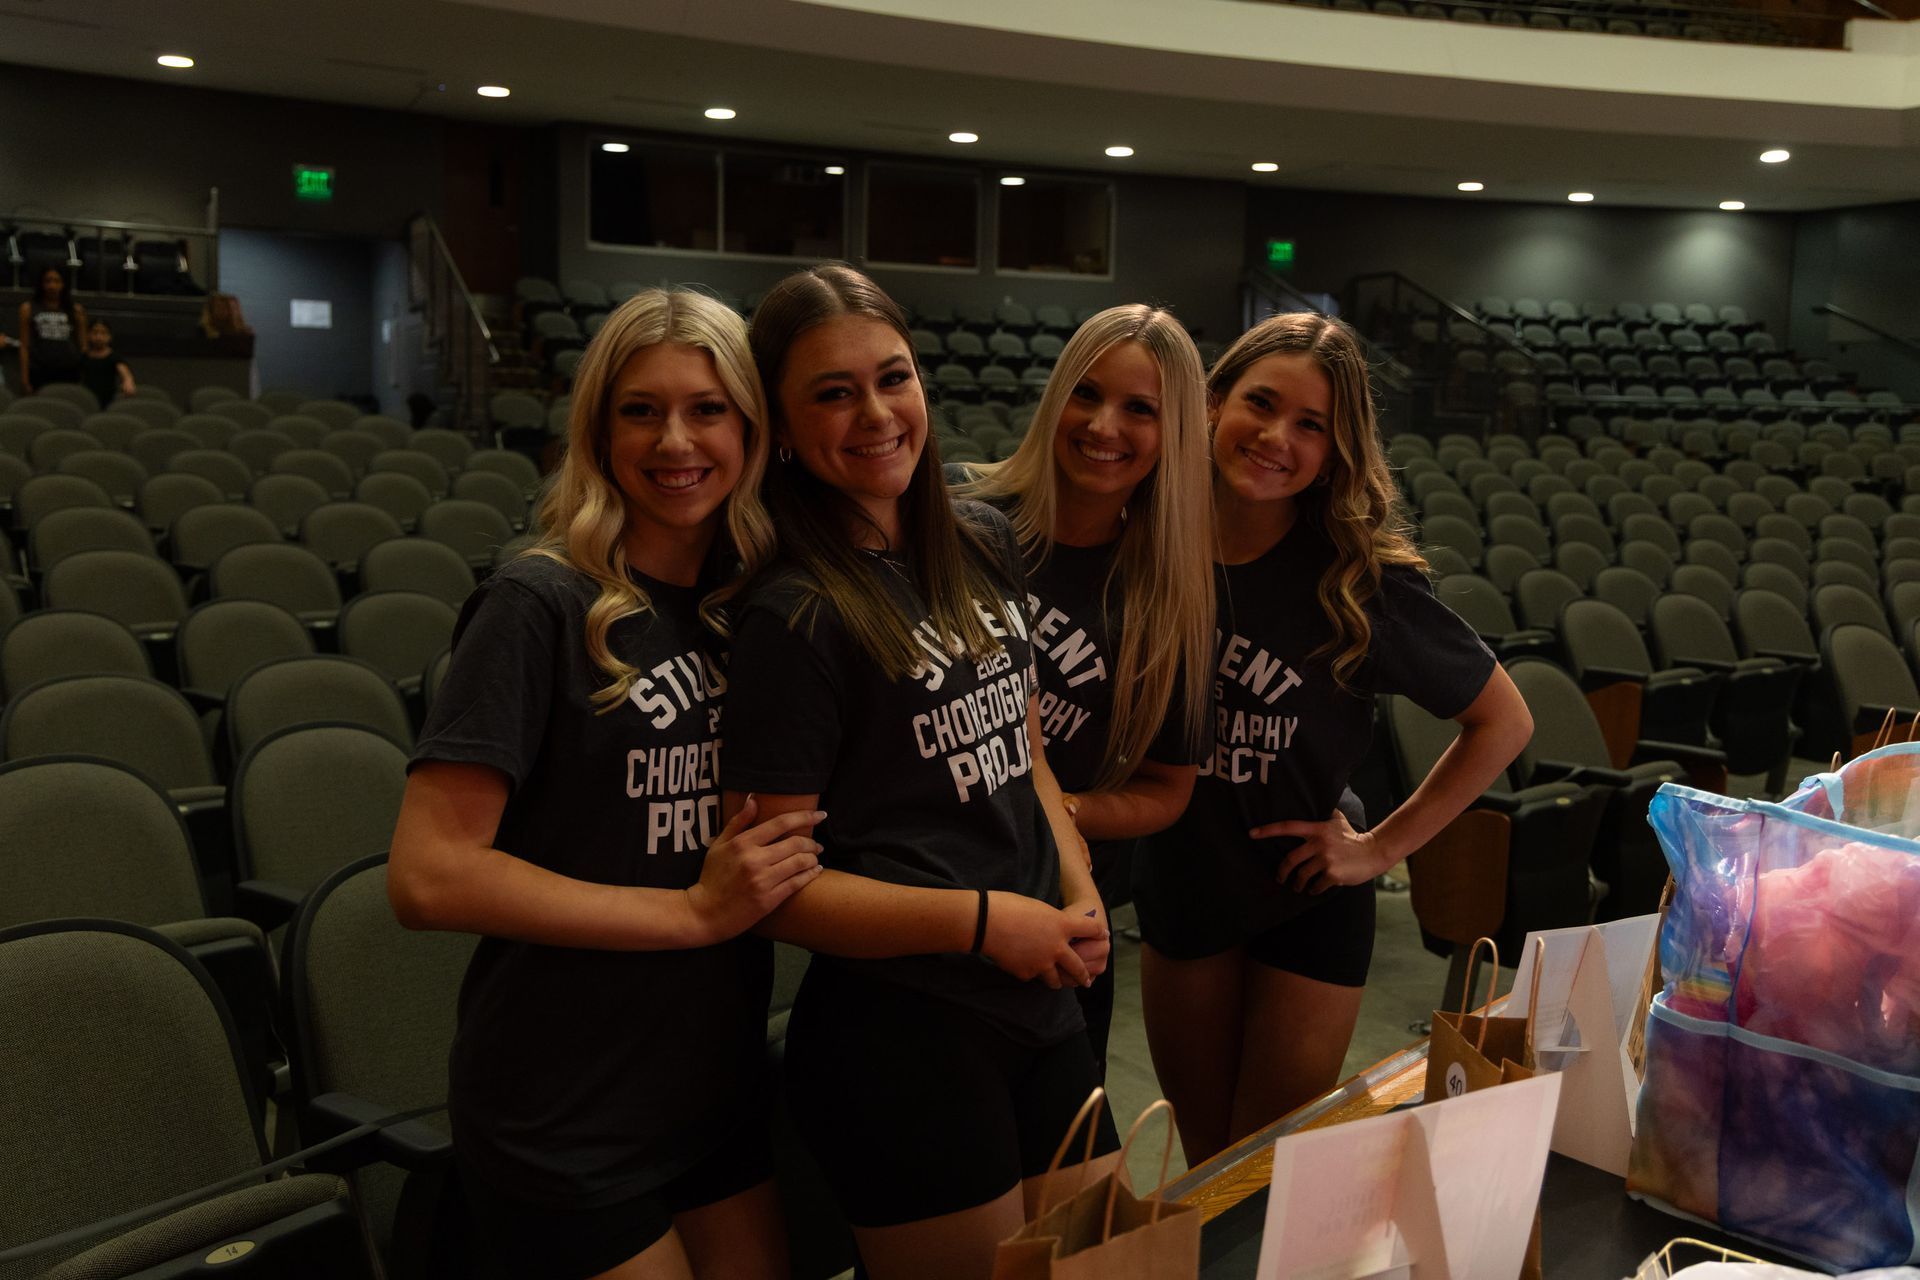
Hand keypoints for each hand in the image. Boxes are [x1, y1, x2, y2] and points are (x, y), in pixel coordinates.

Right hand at [683, 795, 824, 943]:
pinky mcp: (769, 900)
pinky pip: (797, 883)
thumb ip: (738, 822)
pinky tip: (815, 871)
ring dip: (813, 858)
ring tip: (815, 857)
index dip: (805, 816)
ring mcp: (763, 881)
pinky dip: (811, 874)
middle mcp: (754, 860)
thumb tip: (754, 799)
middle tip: (816, 844)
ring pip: (800, 862)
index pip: (781, 823)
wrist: (705, 913)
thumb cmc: (712, 877)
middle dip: (812, 842)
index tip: (820, 815)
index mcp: (743, 843)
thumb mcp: (719, 846)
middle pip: (795, 843)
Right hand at [981, 891, 1107, 988]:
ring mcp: (1042, 963)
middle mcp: (1057, 947)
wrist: (986, 923)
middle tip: (1087, 980)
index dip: (1098, 932)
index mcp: (1061, 925)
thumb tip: (1054, 931)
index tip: (1102, 935)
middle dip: (1083, 976)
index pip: (1090, 929)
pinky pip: (1032, 976)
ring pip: (1056, 980)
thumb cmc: (1008, 907)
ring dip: (1058, 981)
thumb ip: (1051, 922)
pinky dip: (1030, 974)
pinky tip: (1024, 968)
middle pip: (1078, 967)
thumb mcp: (1038, 908)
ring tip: (1058, 983)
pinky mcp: (1027, 973)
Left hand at [1249, 810, 1387, 893]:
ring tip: (1297, 887)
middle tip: (1280, 878)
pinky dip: (1313, 890)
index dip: (1268, 830)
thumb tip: (1315, 798)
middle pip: (1290, 859)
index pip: (1288, 827)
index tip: (1252, 833)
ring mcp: (1326, 859)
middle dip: (1282, 872)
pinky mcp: (1333, 874)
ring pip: (1302, 875)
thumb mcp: (1337, 819)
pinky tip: (1313, 890)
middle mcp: (1319, 843)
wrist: (1373, 852)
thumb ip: (1324, 811)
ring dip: (1297, 884)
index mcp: (1317, 829)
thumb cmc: (1352, 836)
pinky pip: (1316, 886)